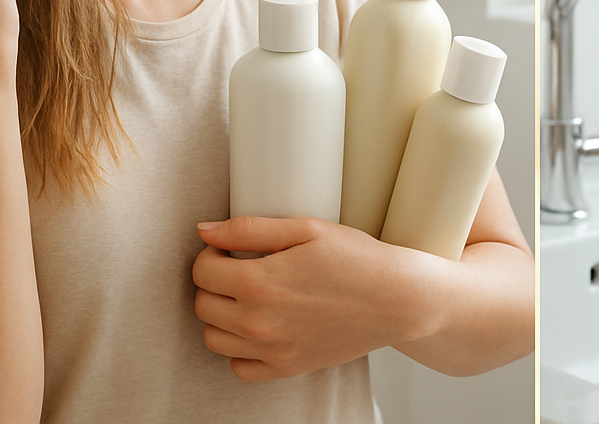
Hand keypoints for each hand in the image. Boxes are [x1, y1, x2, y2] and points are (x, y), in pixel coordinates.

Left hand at [192, 216, 437, 381]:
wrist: (397, 299)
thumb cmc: (356, 259)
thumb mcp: (306, 229)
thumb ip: (249, 229)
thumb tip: (204, 230)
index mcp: (260, 283)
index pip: (202, 271)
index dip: (213, 254)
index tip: (231, 250)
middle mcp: (259, 322)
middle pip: (203, 304)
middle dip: (215, 282)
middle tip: (241, 269)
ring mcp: (272, 350)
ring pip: (213, 338)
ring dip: (222, 315)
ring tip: (249, 297)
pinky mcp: (286, 368)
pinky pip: (238, 366)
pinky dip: (239, 349)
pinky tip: (259, 326)